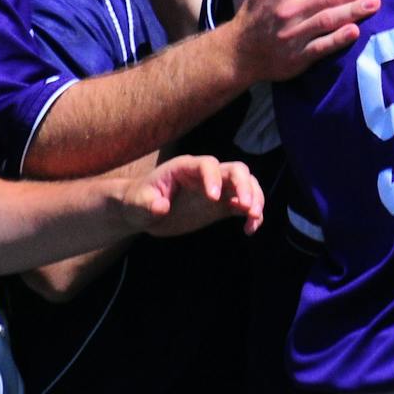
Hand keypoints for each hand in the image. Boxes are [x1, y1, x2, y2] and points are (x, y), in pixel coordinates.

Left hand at [119, 154, 264, 236]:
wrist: (144, 212)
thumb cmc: (138, 202)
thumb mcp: (137, 203)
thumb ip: (148, 204)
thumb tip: (162, 207)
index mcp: (186, 168)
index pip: (207, 165)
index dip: (214, 178)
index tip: (214, 199)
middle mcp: (206, 175)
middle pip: (235, 170)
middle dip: (244, 186)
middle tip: (247, 207)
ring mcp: (217, 189)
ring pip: (246, 184)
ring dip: (255, 198)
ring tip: (254, 217)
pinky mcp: (222, 205)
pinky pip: (243, 205)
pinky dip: (252, 214)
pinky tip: (250, 229)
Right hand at [230, 0, 386, 81]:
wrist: (239, 51)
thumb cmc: (257, 10)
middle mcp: (290, 9)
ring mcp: (293, 34)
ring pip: (328, 19)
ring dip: (353, 10)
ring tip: (376, 2)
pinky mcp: (297, 57)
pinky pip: (320, 47)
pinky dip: (337, 39)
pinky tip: (355, 31)